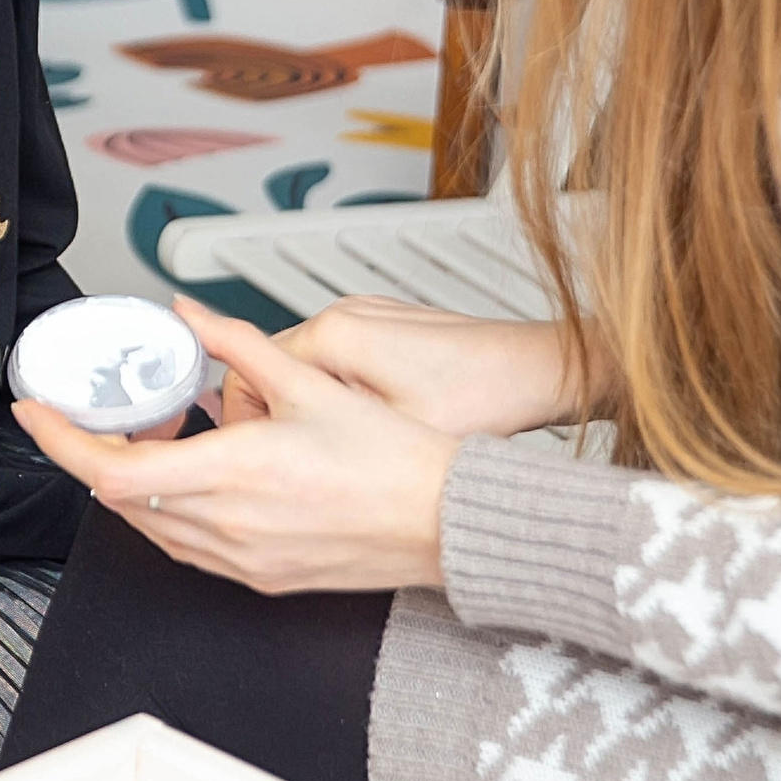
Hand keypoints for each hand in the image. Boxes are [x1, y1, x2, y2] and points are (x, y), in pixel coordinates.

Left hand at [12, 299, 456, 594]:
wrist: (443, 522)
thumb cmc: (391, 457)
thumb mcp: (310, 380)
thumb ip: (237, 344)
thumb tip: (191, 314)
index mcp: (231, 472)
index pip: (110, 469)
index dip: (61, 442)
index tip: (35, 414)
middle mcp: (226, 525)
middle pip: (119, 500)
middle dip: (93, 457)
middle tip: (91, 418)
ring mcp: (240, 560)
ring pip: (149, 528)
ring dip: (129, 487)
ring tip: (142, 443)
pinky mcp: (260, 579)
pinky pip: (186, 550)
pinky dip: (166, 515)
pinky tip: (185, 484)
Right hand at [219, 296, 600, 439]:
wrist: (538, 372)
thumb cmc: (480, 398)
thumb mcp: (390, 436)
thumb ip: (318, 437)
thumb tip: (268, 454)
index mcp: (333, 336)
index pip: (242, 375)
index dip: (244, 428)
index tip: (257, 462)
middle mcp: (342, 315)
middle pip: (267, 370)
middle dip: (273, 421)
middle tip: (295, 466)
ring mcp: (364, 315)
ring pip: (300, 369)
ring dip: (304, 411)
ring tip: (336, 453)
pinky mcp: (383, 326)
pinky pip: (333, 362)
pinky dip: (334, 397)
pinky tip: (366, 430)